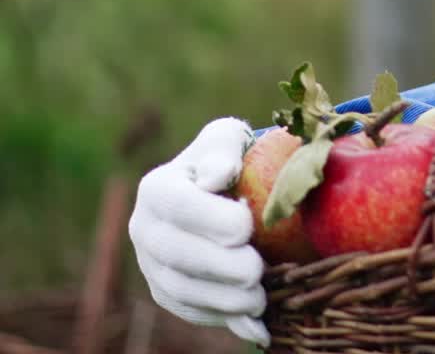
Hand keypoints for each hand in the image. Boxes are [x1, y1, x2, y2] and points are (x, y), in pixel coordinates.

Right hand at [127, 118, 269, 345]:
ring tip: (260, 299)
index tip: (245, 227)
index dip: (209, 220)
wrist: (222, 187)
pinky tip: (256, 325)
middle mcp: (144, 229)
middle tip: (256, 271)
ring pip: (181, 290)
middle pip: (177, 255)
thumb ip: (223, 149)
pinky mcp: (167, 291)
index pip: (177, 206)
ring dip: (222, 300)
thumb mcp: (227, 138)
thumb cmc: (229, 157)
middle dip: (219, 267)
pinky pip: (190, 311)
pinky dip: (223, 319)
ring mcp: (152, 264)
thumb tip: (217, 176)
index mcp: (157, 188)